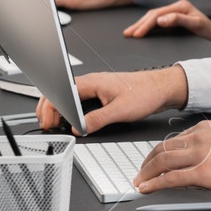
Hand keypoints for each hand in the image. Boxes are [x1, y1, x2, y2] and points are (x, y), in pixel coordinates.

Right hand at [35, 66, 188, 134]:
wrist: (161, 87)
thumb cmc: (146, 92)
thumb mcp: (120, 110)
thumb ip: (97, 120)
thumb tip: (79, 129)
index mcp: (92, 82)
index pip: (60, 92)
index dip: (50, 108)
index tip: (49, 122)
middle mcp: (91, 82)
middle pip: (59, 92)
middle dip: (49, 108)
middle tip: (48, 126)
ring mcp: (95, 87)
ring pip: (68, 96)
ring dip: (59, 109)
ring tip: (56, 124)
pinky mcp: (100, 93)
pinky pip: (78, 100)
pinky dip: (70, 110)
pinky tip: (72, 120)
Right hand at [124, 0, 210, 47]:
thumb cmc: (208, 30)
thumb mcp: (195, 25)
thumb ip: (177, 20)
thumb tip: (160, 20)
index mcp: (180, 6)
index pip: (158, 15)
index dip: (146, 25)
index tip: (137, 34)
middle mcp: (176, 6)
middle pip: (153, 14)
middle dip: (139, 24)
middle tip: (128, 34)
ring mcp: (175, 12)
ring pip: (154, 17)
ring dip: (141, 25)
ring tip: (130, 32)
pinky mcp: (175, 18)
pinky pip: (158, 21)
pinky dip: (148, 26)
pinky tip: (141, 31)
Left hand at [133, 121, 210, 194]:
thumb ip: (209, 148)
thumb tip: (195, 163)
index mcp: (206, 129)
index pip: (174, 140)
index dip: (159, 152)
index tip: (153, 161)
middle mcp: (200, 138)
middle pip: (163, 148)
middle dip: (148, 162)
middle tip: (141, 172)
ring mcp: (200, 154)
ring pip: (162, 161)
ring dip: (147, 173)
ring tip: (140, 182)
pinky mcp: (203, 172)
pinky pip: (171, 178)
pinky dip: (156, 184)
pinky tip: (149, 188)